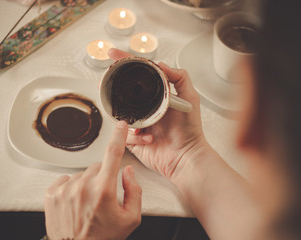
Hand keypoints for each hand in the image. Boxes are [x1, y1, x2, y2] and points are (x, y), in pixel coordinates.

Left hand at [44, 121, 141, 239]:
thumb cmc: (103, 238)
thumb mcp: (130, 219)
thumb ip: (134, 191)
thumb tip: (127, 172)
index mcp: (104, 191)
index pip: (114, 154)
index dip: (119, 136)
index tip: (120, 125)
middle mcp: (83, 187)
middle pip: (98, 166)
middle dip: (103, 177)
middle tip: (102, 197)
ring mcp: (66, 189)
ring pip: (82, 174)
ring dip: (87, 184)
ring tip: (87, 204)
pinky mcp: (52, 193)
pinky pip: (66, 179)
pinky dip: (72, 187)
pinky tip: (75, 202)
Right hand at [108, 49, 207, 180]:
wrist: (185, 157)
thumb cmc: (190, 130)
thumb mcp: (190, 98)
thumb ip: (180, 77)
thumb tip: (161, 64)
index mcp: (156, 96)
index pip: (139, 74)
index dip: (125, 62)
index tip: (112, 53)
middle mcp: (146, 107)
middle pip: (124, 93)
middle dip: (115, 90)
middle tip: (110, 86)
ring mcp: (138, 123)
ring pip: (120, 114)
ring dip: (127, 118)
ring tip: (141, 125)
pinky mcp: (133, 139)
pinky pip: (124, 134)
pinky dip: (136, 136)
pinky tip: (150, 138)